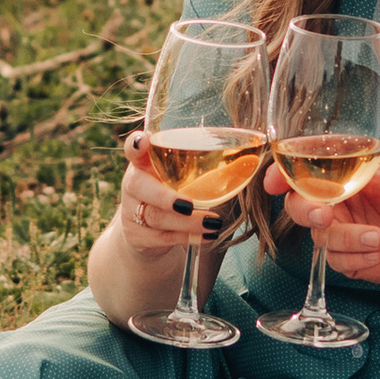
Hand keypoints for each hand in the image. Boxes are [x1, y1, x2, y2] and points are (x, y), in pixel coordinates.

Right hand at [116, 134, 238, 259]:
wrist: (147, 231)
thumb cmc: (173, 194)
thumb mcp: (179, 178)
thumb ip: (199, 168)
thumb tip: (250, 162)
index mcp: (143, 162)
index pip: (133, 148)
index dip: (136, 144)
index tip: (143, 140)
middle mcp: (133, 184)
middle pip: (140, 187)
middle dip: (165, 197)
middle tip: (188, 204)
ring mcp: (130, 211)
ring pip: (156, 217)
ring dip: (187, 222)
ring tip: (214, 223)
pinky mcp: (135, 235)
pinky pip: (161, 238)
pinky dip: (187, 238)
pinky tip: (207, 236)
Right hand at [267, 120, 379, 288]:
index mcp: (342, 175)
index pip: (302, 171)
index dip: (281, 174)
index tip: (274, 181)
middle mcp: (335, 202)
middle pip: (297, 206)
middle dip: (306, 211)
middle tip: (326, 215)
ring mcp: (340, 231)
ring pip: (320, 237)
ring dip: (346, 238)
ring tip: (377, 237)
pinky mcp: (348, 258)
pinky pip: (337, 262)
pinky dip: (358, 258)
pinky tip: (379, 252)